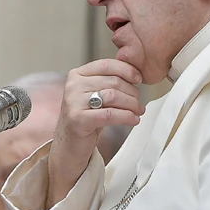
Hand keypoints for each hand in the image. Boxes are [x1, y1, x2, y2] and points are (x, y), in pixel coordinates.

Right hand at [46, 59, 144, 207]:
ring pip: (113, 96)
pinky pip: (110, 114)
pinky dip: (126, 116)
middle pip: (113, 81)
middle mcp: (73, 86)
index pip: (106, 64)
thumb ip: (107, 82)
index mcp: (77, 75)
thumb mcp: (94, 95)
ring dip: (132, 105)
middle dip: (132, 92)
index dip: (126, 70)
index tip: (138, 79)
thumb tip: (135, 73)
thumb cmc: (86, 118)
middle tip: (140, 102)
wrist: (69, 144)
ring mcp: (73, 102)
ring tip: (139, 111)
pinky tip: (133, 120)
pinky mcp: (78, 119)